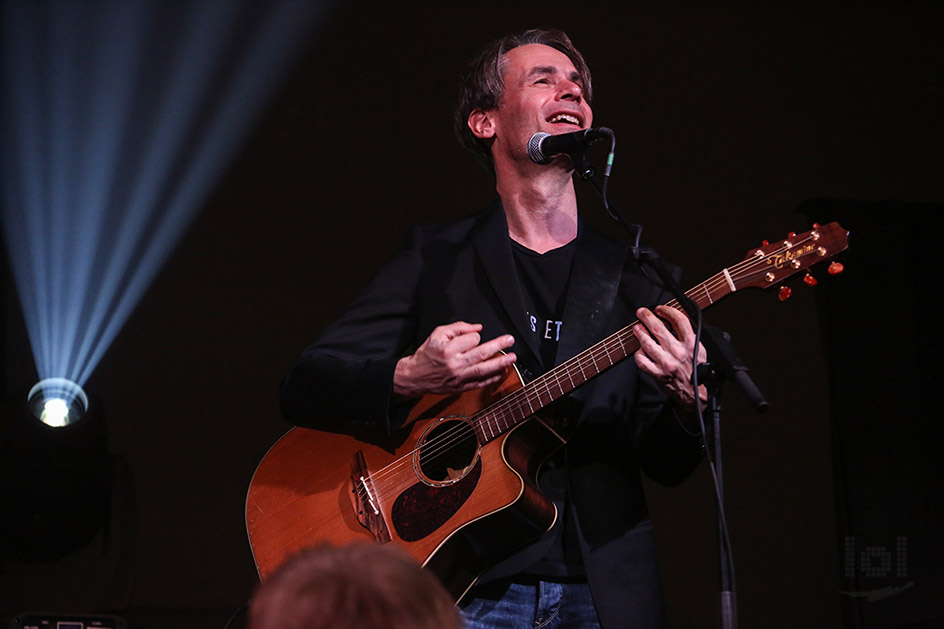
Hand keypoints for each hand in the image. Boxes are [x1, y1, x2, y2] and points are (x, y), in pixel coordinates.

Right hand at [393, 321, 516, 398]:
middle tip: (510, 340)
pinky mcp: (461, 387)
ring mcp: (459, 378)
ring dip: (500, 363)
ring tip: (512, 358)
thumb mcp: (437, 334)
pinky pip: (480, 383)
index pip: (472, 340)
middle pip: (481, 353)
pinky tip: (502, 372)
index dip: (475, 337)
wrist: (415, 376)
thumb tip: (478, 328)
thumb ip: (458, 328)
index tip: (472, 338)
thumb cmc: (427, 354)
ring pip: (483, 370)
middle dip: (498, 345)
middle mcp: (454, 364)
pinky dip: (493, 378)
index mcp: (447, 349)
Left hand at [633, 305, 707, 411]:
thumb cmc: (696, 370)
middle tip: (641, 312)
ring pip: (648, 343)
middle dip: (647, 317)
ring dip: (640, 333)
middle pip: (659, 328)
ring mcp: (667, 363)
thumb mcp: (699, 349)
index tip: (660, 309)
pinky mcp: (658, 373)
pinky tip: (640, 350)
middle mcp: (678, 352)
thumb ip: (689, 335)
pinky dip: (638, 353)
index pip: (679, 320)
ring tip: (637, 328)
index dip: (667, 311)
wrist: (694, 393)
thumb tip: (674, 319)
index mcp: (691, 344)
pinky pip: (642, 360)